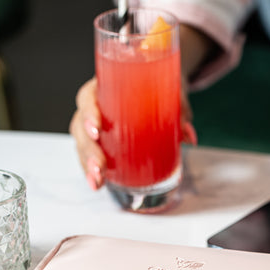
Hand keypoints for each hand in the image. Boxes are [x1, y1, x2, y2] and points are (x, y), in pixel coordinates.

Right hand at [69, 76, 196, 190]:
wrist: (158, 85)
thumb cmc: (159, 85)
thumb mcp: (171, 91)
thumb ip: (180, 110)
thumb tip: (189, 137)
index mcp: (105, 87)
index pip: (87, 97)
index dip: (88, 113)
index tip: (97, 129)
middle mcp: (96, 106)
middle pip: (80, 126)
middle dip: (88, 150)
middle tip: (100, 166)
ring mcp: (97, 125)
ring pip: (82, 144)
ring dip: (87, 165)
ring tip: (97, 181)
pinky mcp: (103, 141)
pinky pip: (91, 154)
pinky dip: (93, 171)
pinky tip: (98, 184)